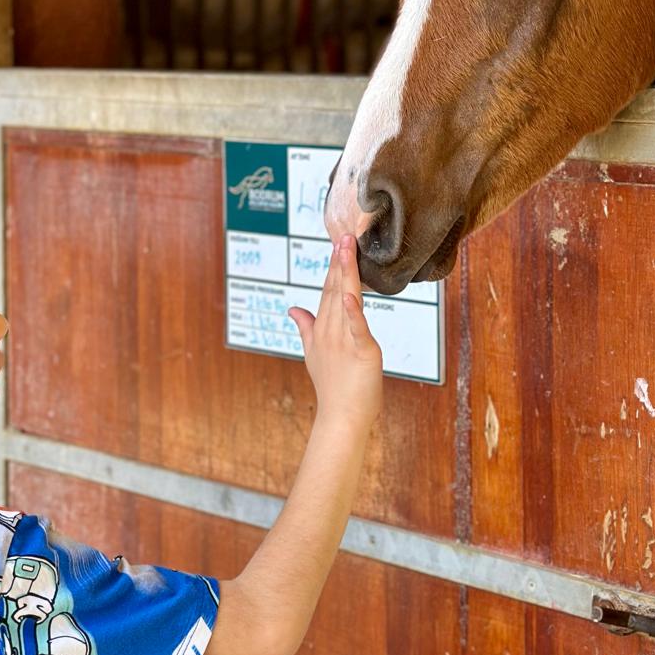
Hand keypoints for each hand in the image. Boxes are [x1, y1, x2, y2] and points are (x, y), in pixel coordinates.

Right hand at [289, 236, 382, 430]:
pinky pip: (357, 327)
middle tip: (344, 236)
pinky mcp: (362, 351)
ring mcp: (344, 340)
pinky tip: (352, 294)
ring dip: (346, 274)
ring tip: (347, 249)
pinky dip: (354, 311)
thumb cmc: (333, 387)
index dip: (332, 267)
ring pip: (345, 300)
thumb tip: (292, 309)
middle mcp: (329, 331)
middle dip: (339, 262)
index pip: (327, 292)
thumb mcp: (314, 353)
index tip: (338, 244)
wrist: (342, 418)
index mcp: (321, 330)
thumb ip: (305, 328)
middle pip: (335, 290)